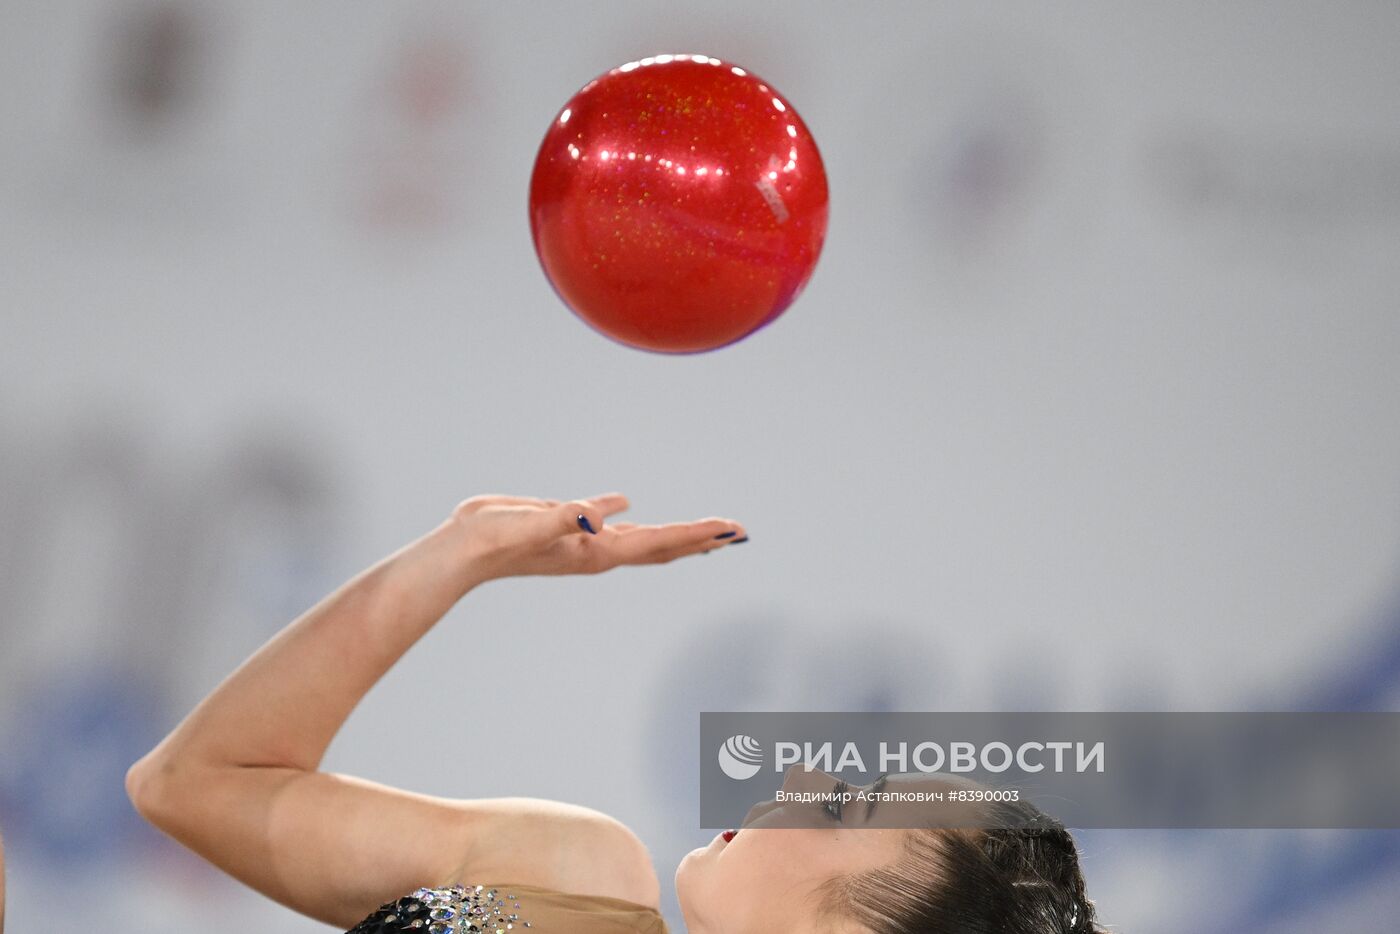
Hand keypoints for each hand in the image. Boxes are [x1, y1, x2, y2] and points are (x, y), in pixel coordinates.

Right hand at [448, 493, 745, 583]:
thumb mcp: (531, 522)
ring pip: (643, 541)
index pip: (659, 541)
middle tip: (741, 532)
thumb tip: (595, 515)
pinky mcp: (566, 530)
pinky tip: (631, 508)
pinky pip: (608, 525)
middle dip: (703, 540)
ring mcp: (584, 543)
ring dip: (678, 536)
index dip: (697, 534)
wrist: (460, 551)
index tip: (731, 528)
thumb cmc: (494, 539)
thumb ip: (565, 517)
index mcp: (597, 551)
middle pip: (664, 547)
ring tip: (709, 532)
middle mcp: (598, 551)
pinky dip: (629, 519)